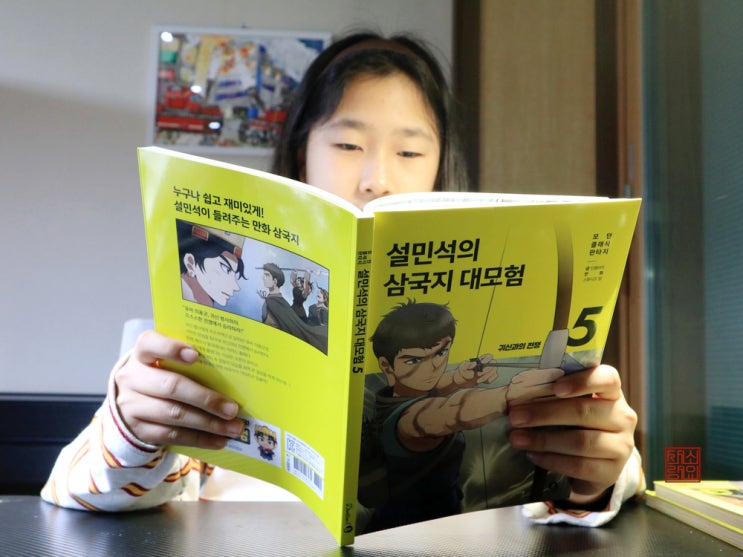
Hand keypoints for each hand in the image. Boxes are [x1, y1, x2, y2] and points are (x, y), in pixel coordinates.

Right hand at [114, 330, 242, 449]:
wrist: (131, 400)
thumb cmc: (161, 373)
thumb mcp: (167, 361)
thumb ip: (190, 362)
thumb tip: (232, 374)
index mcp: (142, 353)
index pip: (150, 344)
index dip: (171, 349)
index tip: (196, 355)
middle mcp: (132, 378)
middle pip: (171, 386)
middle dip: (206, 399)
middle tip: (232, 409)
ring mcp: (132, 406)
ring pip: (174, 414)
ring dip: (208, 423)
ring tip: (233, 428)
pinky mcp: (138, 429)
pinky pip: (172, 435)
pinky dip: (199, 438)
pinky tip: (219, 440)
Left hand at [454, 354, 497, 386]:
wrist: (462, 380)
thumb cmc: (462, 372)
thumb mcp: (463, 368)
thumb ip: (468, 365)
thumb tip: (475, 363)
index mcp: (480, 360)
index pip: (488, 357)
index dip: (487, 360)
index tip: (482, 365)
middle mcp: (485, 364)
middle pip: (493, 364)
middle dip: (486, 370)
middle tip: (478, 374)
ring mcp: (488, 370)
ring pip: (494, 371)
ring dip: (486, 377)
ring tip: (478, 380)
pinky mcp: (488, 376)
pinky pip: (493, 377)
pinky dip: (488, 380)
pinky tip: (482, 381)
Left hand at [507, 364, 636, 503]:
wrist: (597, 466)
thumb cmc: (579, 426)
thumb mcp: (573, 406)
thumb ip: (555, 397)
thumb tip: (517, 396)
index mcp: (612, 393)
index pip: (607, 378)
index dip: (582, 381)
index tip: (555, 387)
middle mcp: (622, 417)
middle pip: (584, 411)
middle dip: (545, 413)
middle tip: (515, 416)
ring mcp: (621, 446)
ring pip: (581, 441)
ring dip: (543, 439)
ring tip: (517, 438)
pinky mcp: (612, 472)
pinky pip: (579, 466)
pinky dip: (551, 460)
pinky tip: (533, 455)